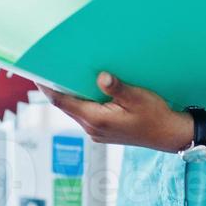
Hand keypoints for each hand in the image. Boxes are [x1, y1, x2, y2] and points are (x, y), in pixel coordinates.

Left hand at [37, 72, 193, 152]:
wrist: (169, 135)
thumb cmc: (155, 115)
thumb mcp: (137, 97)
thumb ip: (117, 87)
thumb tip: (101, 76)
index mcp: (97, 120)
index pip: (63, 102)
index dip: (48, 89)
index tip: (36, 75)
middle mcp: (92, 129)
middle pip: (67, 106)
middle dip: (56, 89)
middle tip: (48, 69)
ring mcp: (97, 132)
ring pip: (76, 110)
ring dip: (70, 95)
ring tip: (64, 76)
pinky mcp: (103, 132)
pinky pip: (86, 114)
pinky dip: (81, 102)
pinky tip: (86, 90)